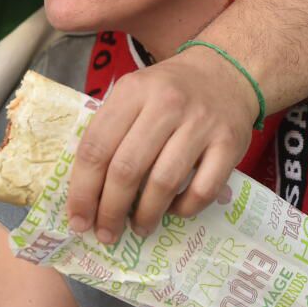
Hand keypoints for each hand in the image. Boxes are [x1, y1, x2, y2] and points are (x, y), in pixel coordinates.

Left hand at [69, 49, 255, 242]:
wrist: (226, 72)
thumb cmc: (169, 91)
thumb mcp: (133, 94)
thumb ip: (109, 131)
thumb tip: (84, 193)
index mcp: (133, 91)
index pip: (96, 147)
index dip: (82, 190)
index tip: (78, 219)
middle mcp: (166, 104)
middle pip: (126, 169)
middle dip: (110, 210)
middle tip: (105, 234)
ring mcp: (201, 124)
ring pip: (163, 183)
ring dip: (145, 215)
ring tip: (138, 228)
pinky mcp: (229, 143)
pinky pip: (202, 190)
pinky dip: (184, 209)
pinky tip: (174, 210)